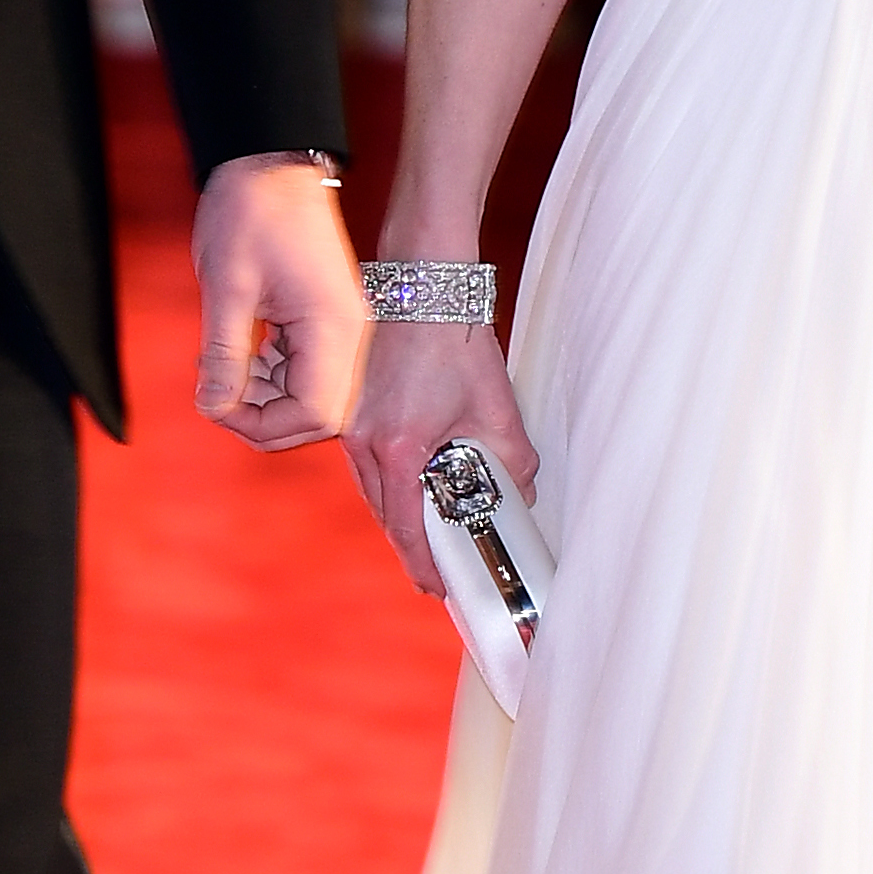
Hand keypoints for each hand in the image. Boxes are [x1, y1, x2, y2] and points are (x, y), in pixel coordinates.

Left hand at [192, 156, 367, 449]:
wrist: (271, 163)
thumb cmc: (251, 212)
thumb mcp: (227, 286)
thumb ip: (222, 354)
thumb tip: (213, 408)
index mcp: (333, 329)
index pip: (314, 415)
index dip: (262, 425)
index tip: (217, 405)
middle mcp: (349, 337)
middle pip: (318, 416)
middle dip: (264, 418)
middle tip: (217, 393)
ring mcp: (341, 331)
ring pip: (312, 400)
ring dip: (266, 398)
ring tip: (224, 368)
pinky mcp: (328, 323)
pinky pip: (307, 373)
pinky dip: (272, 377)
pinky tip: (242, 354)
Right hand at [344, 318, 532, 598]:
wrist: (423, 286)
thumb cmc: (454, 340)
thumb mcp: (496, 410)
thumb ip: (513, 462)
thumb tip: (520, 495)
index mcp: (398, 449)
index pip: (407, 527)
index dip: (424, 564)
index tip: (437, 587)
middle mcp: (365, 442)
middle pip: (385, 515)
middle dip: (411, 548)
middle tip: (434, 574)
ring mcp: (352, 424)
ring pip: (372, 492)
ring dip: (398, 517)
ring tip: (425, 539)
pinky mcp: (352, 409)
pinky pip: (366, 466)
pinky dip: (387, 487)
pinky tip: (409, 489)